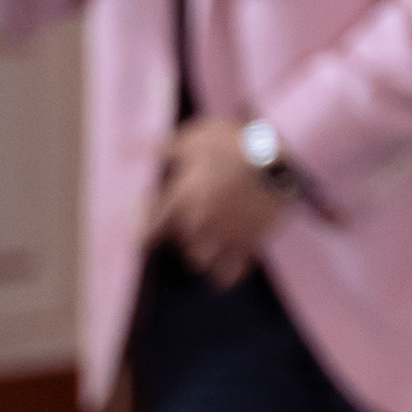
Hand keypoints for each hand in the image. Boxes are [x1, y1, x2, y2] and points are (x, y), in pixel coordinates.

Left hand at [144, 117, 289, 287]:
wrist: (280, 154)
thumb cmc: (233, 142)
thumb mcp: (193, 137)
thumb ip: (162, 148)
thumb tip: (130, 149)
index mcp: (180, 199)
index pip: (149, 231)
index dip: (145, 231)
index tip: (147, 231)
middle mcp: (198, 223)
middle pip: (177, 246)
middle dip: (181, 237)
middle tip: (191, 223)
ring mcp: (224, 236)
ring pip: (200, 263)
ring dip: (200, 254)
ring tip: (208, 243)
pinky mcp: (249, 243)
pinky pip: (231, 274)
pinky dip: (225, 274)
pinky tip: (225, 268)